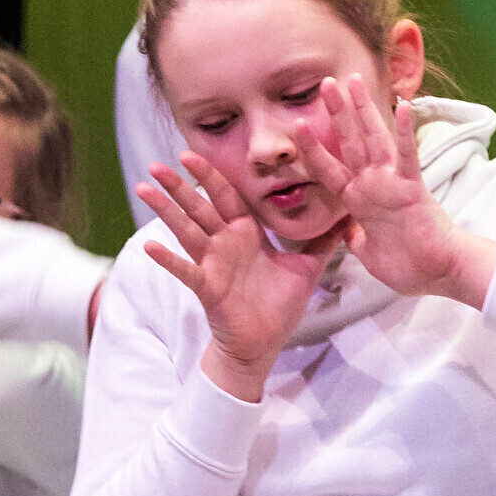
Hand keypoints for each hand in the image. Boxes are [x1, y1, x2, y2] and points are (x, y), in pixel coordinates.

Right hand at [138, 157, 321, 397]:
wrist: (265, 344)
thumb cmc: (279, 304)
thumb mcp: (308, 265)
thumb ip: (325, 239)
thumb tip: (352, 214)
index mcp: (246, 233)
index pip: (227, 195)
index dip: (211, 174)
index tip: (193, 152)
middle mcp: (225, 243)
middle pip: (199, 206)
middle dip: (179, 185)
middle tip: (158, 161)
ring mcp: (213, 264)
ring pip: (186, 230)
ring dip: (165, 210)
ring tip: (143, 187)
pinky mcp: (208, 287)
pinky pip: (186, 271)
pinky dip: (168, 259)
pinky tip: (149, 246)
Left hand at [297, 76, 495, 304]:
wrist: (437, 274)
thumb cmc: (407, 265)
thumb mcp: (367, 253)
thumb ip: (354, 238)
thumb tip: (346, 231)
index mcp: (358, 200)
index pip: (328, 169)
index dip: (312, 148)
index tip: (298, 126)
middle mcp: (372, 184)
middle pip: (349, 142)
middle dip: (336, 112)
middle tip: (324, 83)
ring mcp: (391, 182)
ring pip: (373, 139)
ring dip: (363, 110)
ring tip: (353, 80)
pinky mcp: (411, 187)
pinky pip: (407, 156)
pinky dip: (404, 132)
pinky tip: (402, 106)